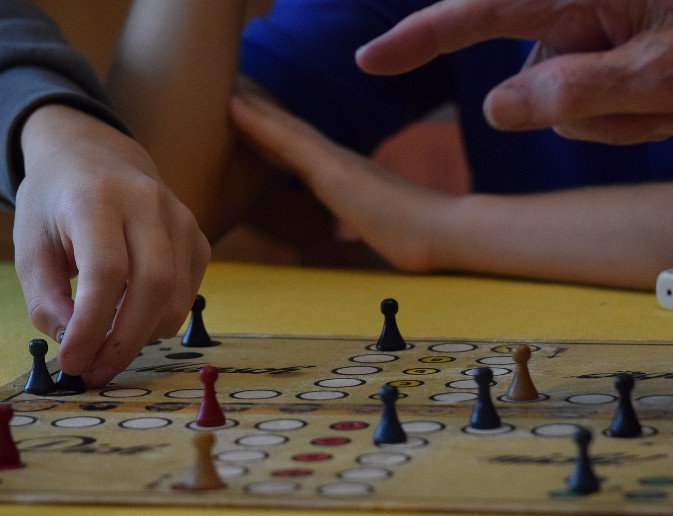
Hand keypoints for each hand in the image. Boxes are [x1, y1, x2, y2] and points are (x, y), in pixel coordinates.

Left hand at [14, 104, 210, 386]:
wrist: (96, 157)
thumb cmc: (55, 204)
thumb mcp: (29, 245)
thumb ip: (45, 298)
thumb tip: (75, 345)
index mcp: (96, 197)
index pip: (106, 270)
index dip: (92, 324)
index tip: (72, 362)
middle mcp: (147, 203)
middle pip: (152, 285)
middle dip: (123, 342)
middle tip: (95, 373)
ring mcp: (181, 219)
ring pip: (176, 296)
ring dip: (143, 336)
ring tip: (108, 350)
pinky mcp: (198, 239)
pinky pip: (188, 294)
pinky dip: (161, 321)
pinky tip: (131, 322)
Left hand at [229, 94, 449, 272]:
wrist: (445, 235)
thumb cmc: (422, 244)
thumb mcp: (383, 244)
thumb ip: (365, 246)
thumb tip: (359, 261)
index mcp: (352, 182)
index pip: (307, 160)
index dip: (281, 144)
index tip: (258, 134)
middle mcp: (343, 165)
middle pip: (294, 138)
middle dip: (265, 122)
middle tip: (235, 103)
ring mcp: (337, 164)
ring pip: (286, 132)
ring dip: (257, 114)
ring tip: (228, 96)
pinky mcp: (333, 169)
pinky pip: (288, 140)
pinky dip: (261, 123)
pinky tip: (236, 108)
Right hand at [356, 0, 672, 158]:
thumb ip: (574, 89)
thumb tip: (496, 106)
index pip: (486, 5)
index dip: (422, 36)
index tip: (371, 61)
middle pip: (535, 65)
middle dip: (584, 104)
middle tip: (668, 103)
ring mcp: (619, 29)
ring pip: (569, 97)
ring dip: (621, 120)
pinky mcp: (638, 55)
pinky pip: (603, 106)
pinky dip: (638, 121)